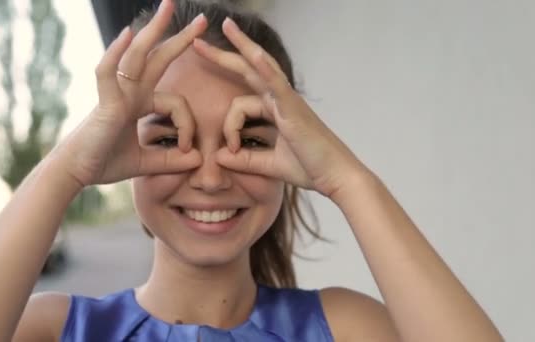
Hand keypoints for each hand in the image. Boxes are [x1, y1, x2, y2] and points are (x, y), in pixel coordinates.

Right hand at [55, 0, 206, 186]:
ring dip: (154, 30)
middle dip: (180, 38)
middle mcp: (130, 92)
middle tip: (202, 20)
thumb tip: (197, 160)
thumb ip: (171, 161)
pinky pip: (108, 72)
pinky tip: (127, 34)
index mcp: (140, 104)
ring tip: (169, 7)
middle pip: (158, 58)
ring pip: (138, 56)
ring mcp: (117, 93)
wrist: (76, 172)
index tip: (188, 149)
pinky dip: (116, 53)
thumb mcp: (147, 163)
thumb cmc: (105, 162)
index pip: (177, 102)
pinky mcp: (105, 102)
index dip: (188, 125)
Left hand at [193, 18, 365, 198]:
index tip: (230, 150)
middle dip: (223, 54)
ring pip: (262, 66)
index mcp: (274, 111)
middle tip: (199, 41)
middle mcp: (280, 100)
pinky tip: (254, 55)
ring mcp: (288, 100)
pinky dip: (266, 69)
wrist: (335, 176)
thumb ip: (245, 160)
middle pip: (248, 69)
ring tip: (226, 26)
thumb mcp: (269, 165)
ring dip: (243, 45)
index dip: (228, 127)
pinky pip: (278, 84)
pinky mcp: (294, 108)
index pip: (239, 104)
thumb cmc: (309, 168)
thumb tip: (218, 157)